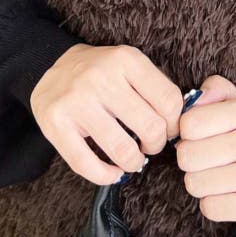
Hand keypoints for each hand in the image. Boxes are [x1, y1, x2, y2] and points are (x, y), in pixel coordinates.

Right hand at [30, 43, 183, 184]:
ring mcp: (76, 102)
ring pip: (121, 149)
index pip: (169, 100)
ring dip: (134, 162)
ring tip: (133, 159)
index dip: (176, 123)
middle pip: (150, 126)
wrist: (52, 66)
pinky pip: (86, 164)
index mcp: (127, 60)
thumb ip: (155, 87)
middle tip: (151, 145)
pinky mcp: (55, 124)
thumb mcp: (130, 65)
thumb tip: (183, 121)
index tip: (170, 130)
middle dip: (157, 144)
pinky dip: (106, 176)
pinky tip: (113, 173)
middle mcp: (101, 78)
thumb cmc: (102, 72)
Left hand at [175, 74, 235, 227]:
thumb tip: (195, 97)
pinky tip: (232, 195)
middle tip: (210, 161)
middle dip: (192, 162)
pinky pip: (211, 208)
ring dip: (203, 185)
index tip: (202, 138)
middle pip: (187, 156)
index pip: (190, 124)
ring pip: (195, 184)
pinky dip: (215, 205)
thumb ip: (219, 91)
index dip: (188, 133)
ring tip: (222, 178)